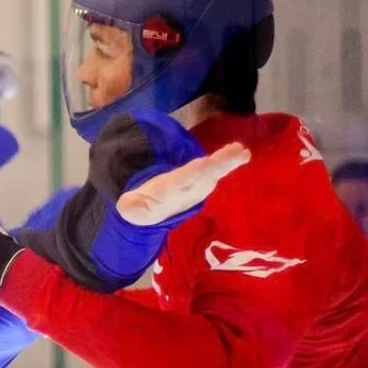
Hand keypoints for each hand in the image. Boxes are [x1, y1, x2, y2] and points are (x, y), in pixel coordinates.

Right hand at [115, 142, 249, 225]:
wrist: (153, 216)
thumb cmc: (143, 205)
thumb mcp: (130, 209)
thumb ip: (129, 207)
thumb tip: (126, 206)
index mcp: (167, 194)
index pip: (179, 183)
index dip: (191, 174)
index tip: (203, 164)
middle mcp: (186, 191)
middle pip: (203, 177)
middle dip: (218, 166)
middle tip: (236, 154)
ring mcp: (197, 187)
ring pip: (214, 173)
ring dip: (228, 162)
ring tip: (242, 151)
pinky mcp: (203, 179)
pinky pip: (217, 169)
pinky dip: (229, 160)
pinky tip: (241, 151)